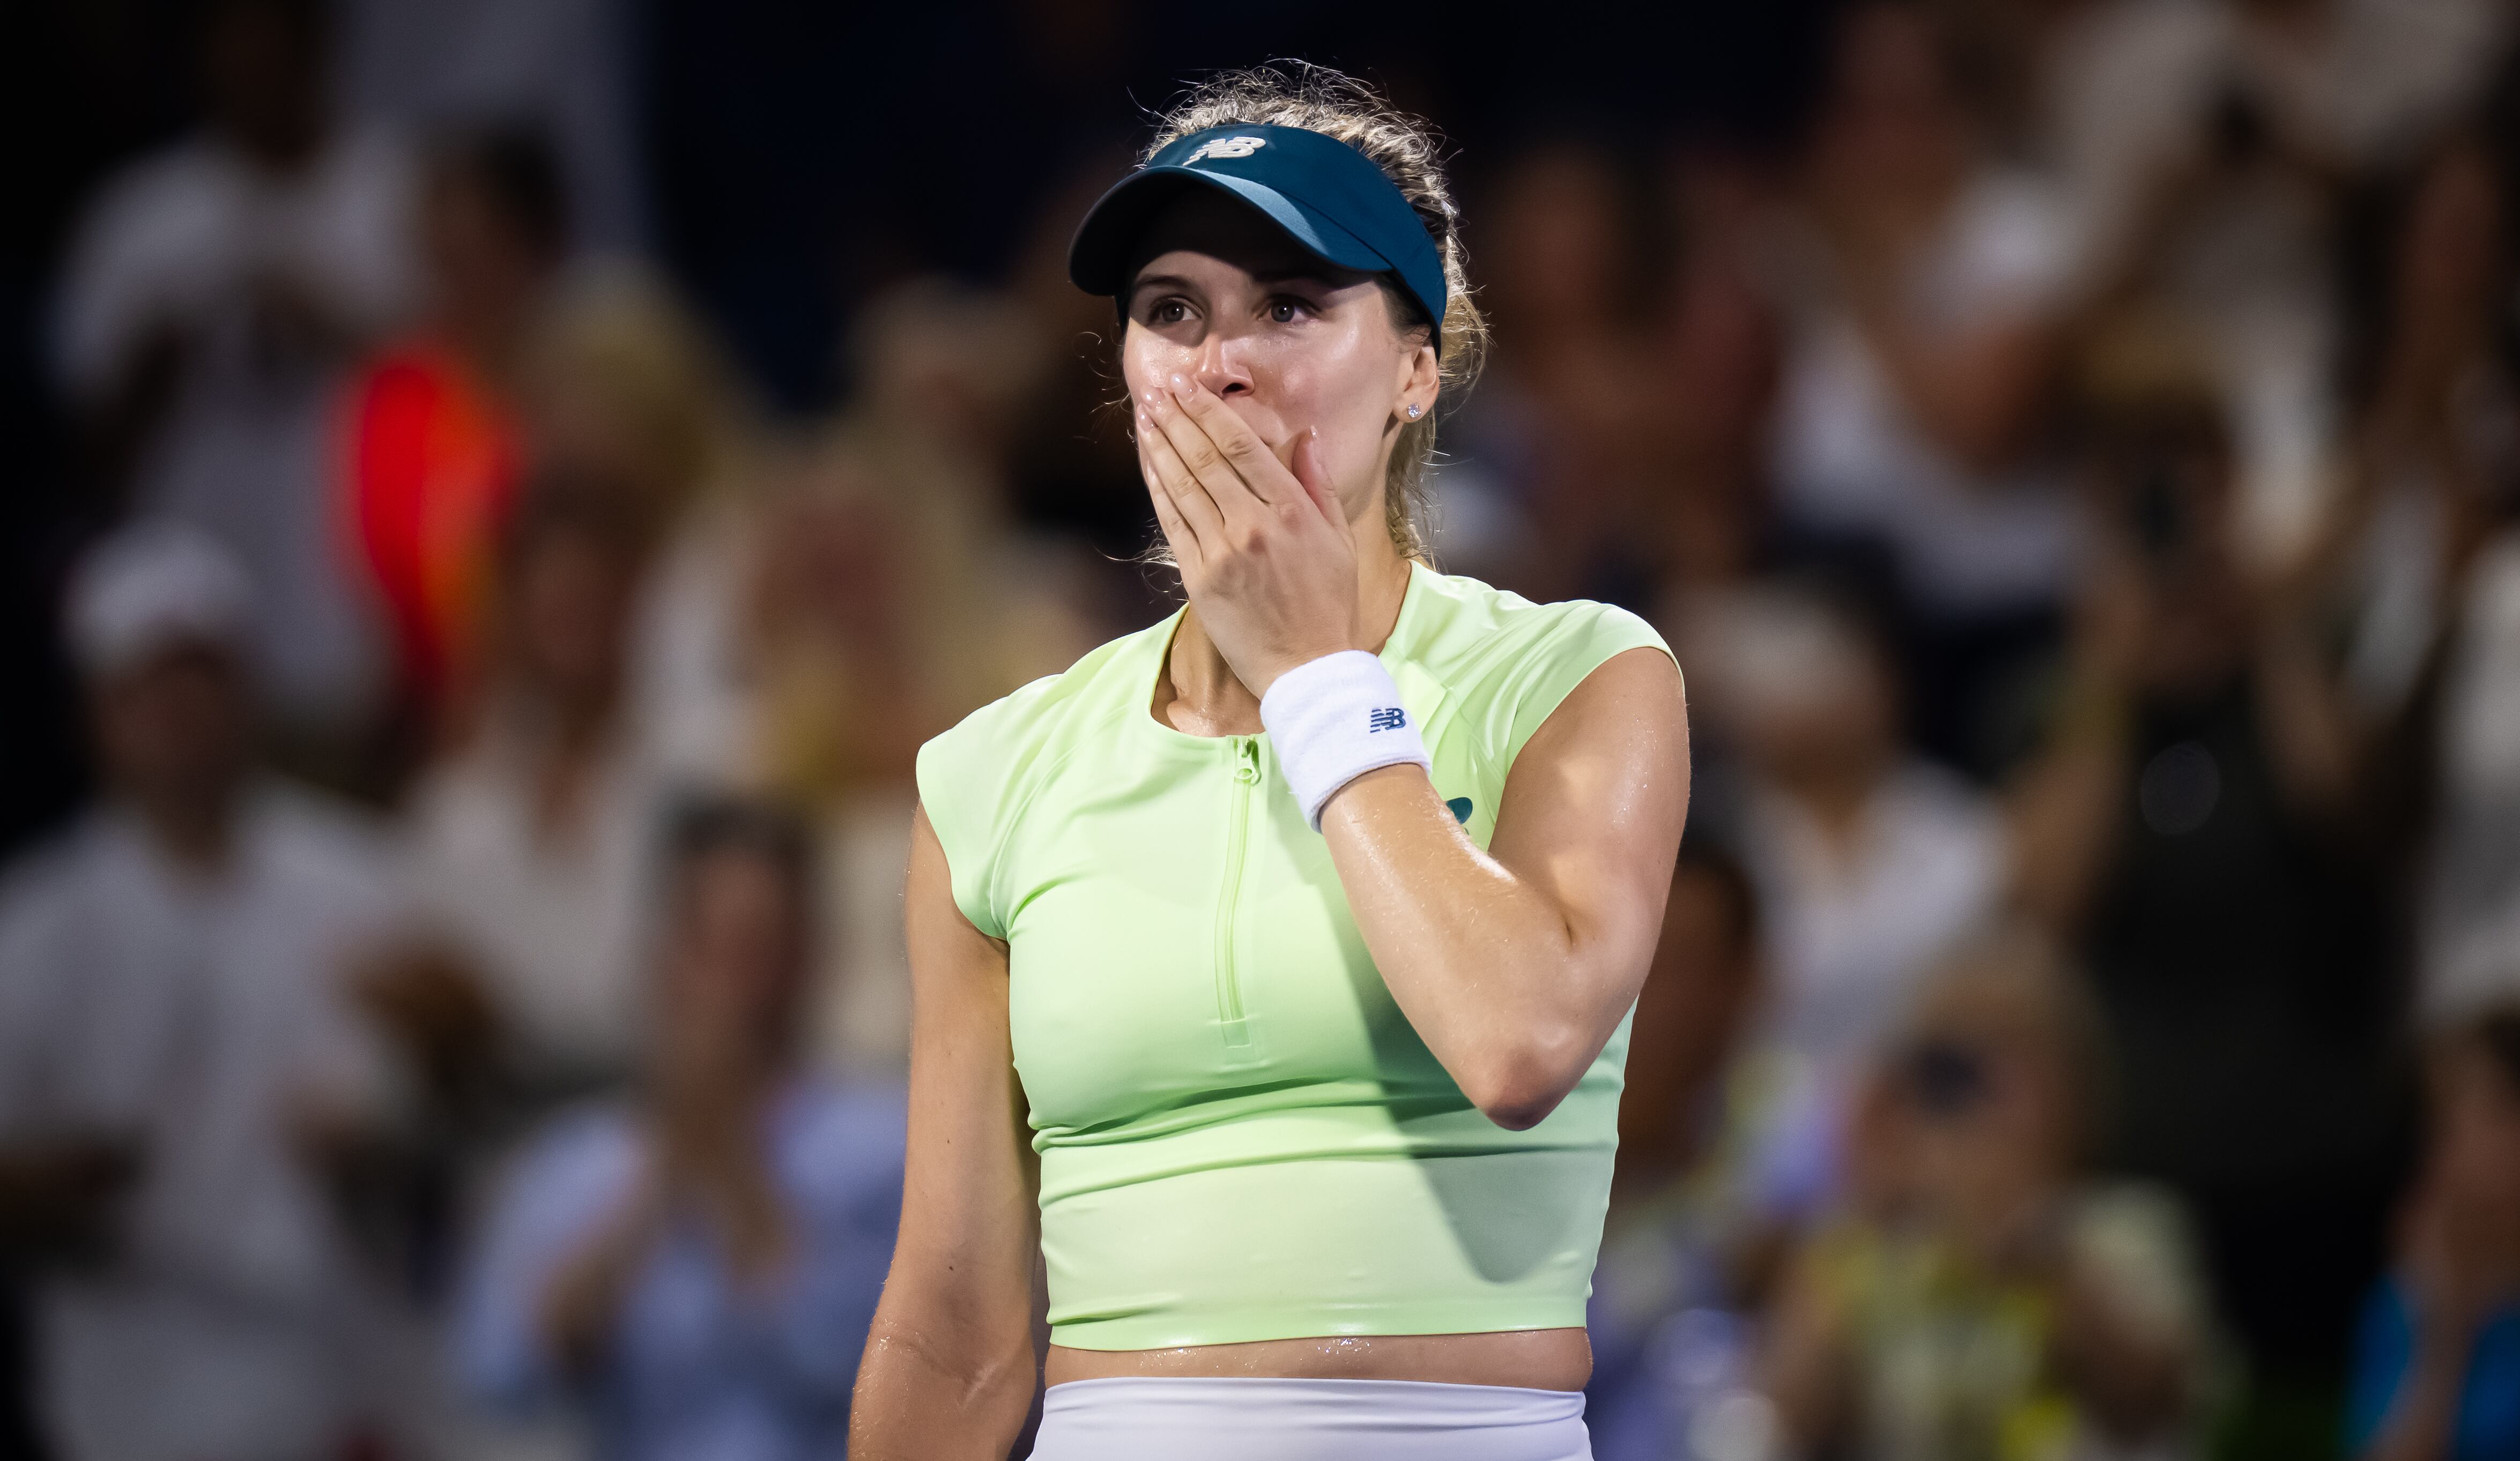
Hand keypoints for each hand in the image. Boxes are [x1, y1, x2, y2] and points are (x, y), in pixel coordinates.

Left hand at [1136, 373, 1362, 696]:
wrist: (1308, 670)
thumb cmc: (1329, 605)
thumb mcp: (1339, 539)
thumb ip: (1317, 484)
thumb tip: (1307, 436)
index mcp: (1291, 510)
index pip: (1239, 445)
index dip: (1207, 411)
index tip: (1186, 386)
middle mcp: (1253, 525)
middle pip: (1204, 458)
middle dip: (1176, 418)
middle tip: (1157, 389)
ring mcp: (1222, 552)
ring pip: (1182, 485)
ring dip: (1160, 446)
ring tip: (1145, 416)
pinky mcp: (1199, 579)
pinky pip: (1172, 523)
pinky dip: (1158, 489)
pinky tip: (1149, 464)